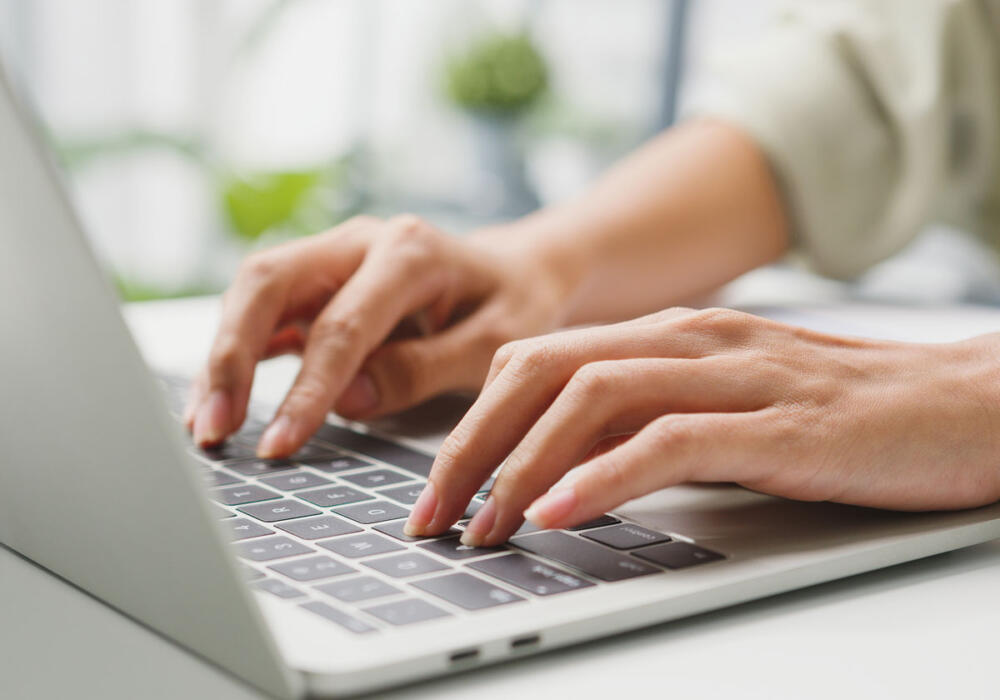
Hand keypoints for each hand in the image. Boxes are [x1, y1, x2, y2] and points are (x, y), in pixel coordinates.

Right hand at [185, 215, 576, 456]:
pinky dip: (236, 355)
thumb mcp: (493, 343)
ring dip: (222, 357)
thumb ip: (422, 369)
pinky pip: (263, 311)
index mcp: (408, 250)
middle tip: (213, 429)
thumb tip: (345, 401)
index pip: (342, 325)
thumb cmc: (513, 306)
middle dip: (232, 358)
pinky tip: (217, 402)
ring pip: (253, 293)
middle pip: (269, 283)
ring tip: (204, 425)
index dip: (307, 389)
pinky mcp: (319, 281)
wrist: (515, 272)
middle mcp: (359, 242)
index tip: (279, 444)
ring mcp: (333, 256)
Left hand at [405, 308, 999, 544]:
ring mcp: (733, 375)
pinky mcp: (779, 421)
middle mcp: (688, 341)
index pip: (537, 361)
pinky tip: (560, 515)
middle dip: (471, 445)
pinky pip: (668, 440)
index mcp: (667, 336)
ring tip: (482, 526)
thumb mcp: (724, 405)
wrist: (967, 402)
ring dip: (522, 466)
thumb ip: (651, 420)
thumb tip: (566, 473)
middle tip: (432, 516)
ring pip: (591, 398)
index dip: (472, 423)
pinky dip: (604, 476)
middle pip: (542, 372)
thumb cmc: (839, 413)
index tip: (437, 488)